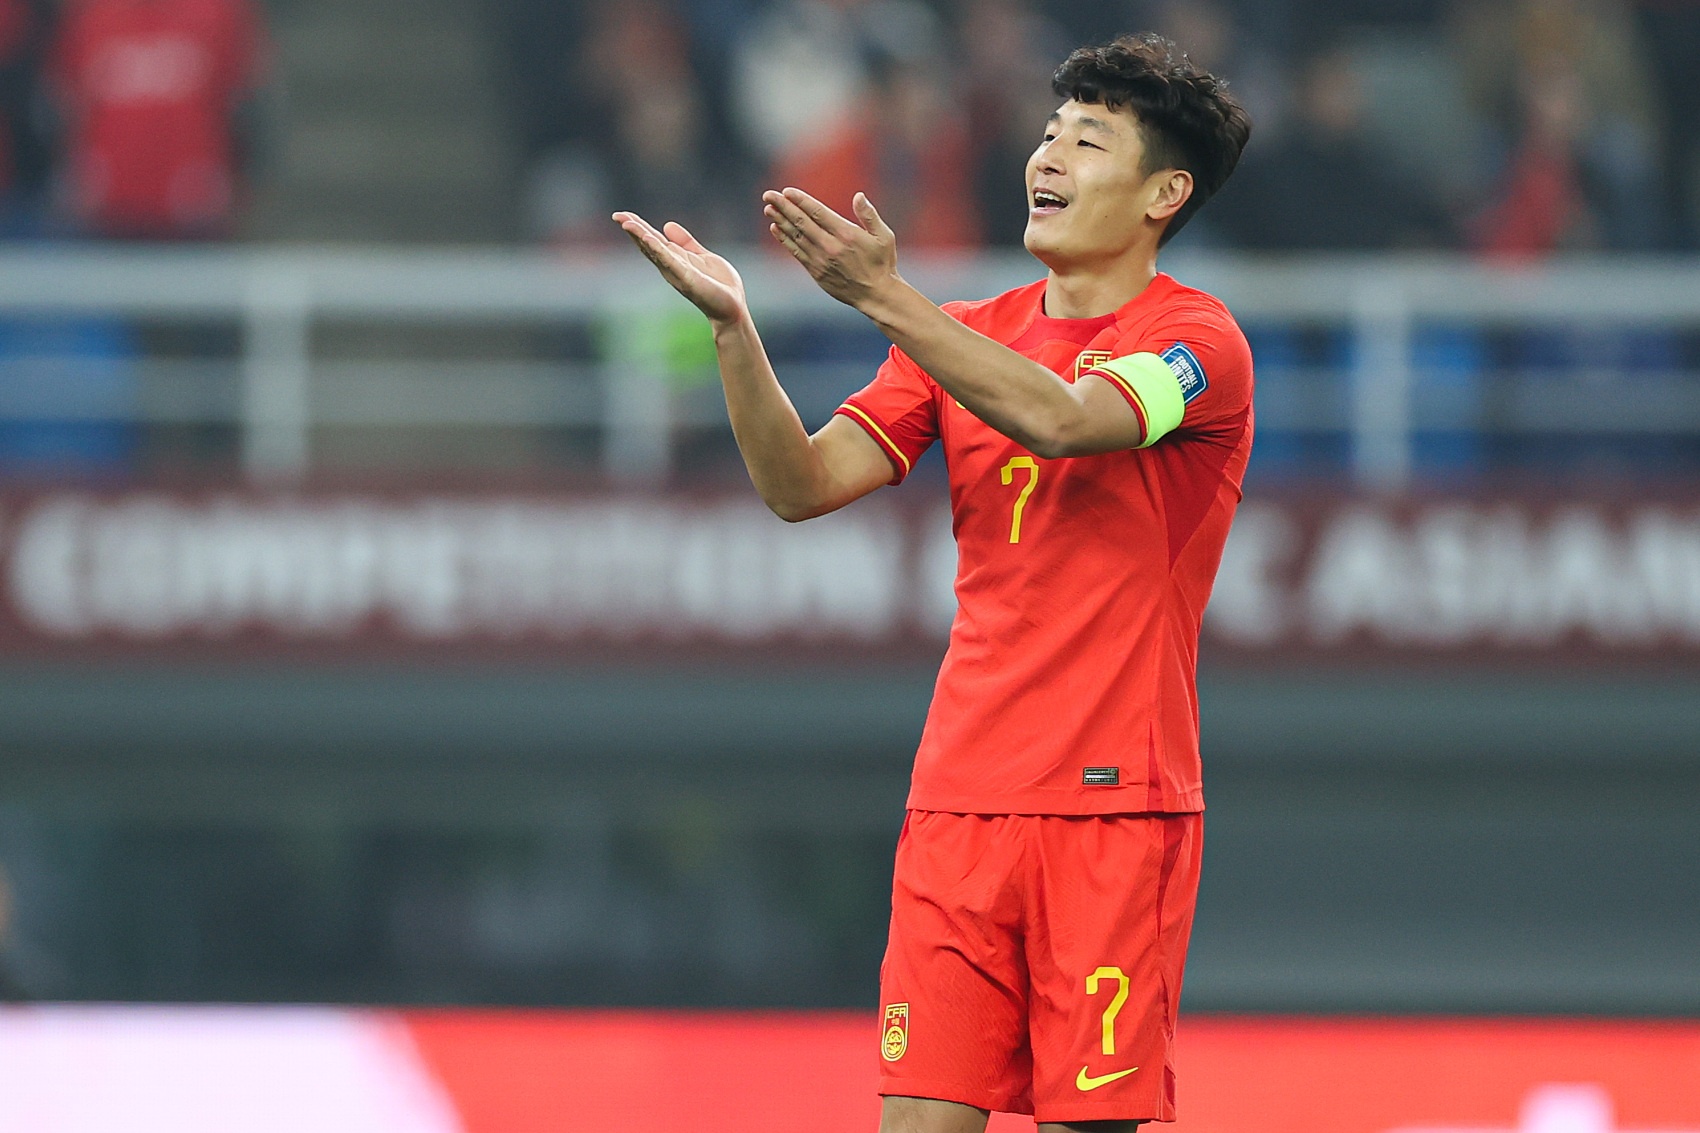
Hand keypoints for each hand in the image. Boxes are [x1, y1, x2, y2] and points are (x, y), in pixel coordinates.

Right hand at [612, 211, 747, 325]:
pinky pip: (669, 261)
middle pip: (648, 244)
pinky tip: (648, 238)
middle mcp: (671, 266)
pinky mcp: (687, 278)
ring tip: (626, 224)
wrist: (733, 306)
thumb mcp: (701, 256)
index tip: (624, 215)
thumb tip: (667, 225)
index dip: (638, 227)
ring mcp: (677, 272)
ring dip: (640, 237)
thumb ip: (686, 242)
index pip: (653, 240)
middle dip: (633, 230)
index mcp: (675, 259)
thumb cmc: (719, 285)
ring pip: (654, 251)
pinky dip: (658, 250)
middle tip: (617, 216)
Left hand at [763, 188, 900, 311]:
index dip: (801, 201)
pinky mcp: (816, 272)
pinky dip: (785, 240)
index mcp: (847, 234)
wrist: (876, 295)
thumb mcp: (884, 236)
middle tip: (768, 194)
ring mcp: (821, 260)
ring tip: (768, 208)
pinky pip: (796, 252)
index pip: (818, 213)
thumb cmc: (882, 263)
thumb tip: (858, 196)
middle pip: (802, 222)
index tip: (787, 191)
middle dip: (783, 207)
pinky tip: (775, 228)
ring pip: (796, 236)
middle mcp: (830, 246)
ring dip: (780, 221)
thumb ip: (870, 215)